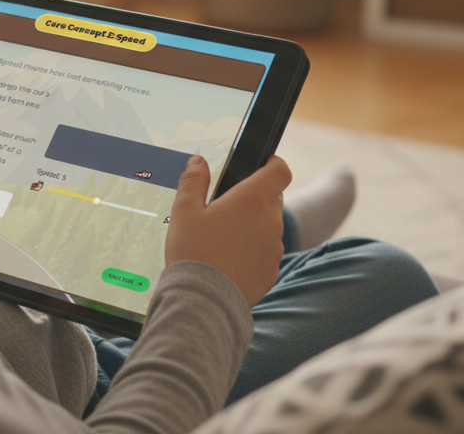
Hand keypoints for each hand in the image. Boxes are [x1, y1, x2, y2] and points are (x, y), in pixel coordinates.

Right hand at [164, 155, 289, 305]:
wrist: (204, 301)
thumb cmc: (193, 253)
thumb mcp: (184, 211)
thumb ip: (193, 181)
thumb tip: (198, 162)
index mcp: (251, 200)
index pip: (280, 171)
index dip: (273, 163)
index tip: (262, 163)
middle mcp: (270, 222)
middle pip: (274, 197)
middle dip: (256, 196)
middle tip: (229, 204)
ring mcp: (274, 248)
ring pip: (270, 226)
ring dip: (255, 224)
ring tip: (224, 236)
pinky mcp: (272, 271)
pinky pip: (267, 252)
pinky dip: (254, 250)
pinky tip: (229, 258)